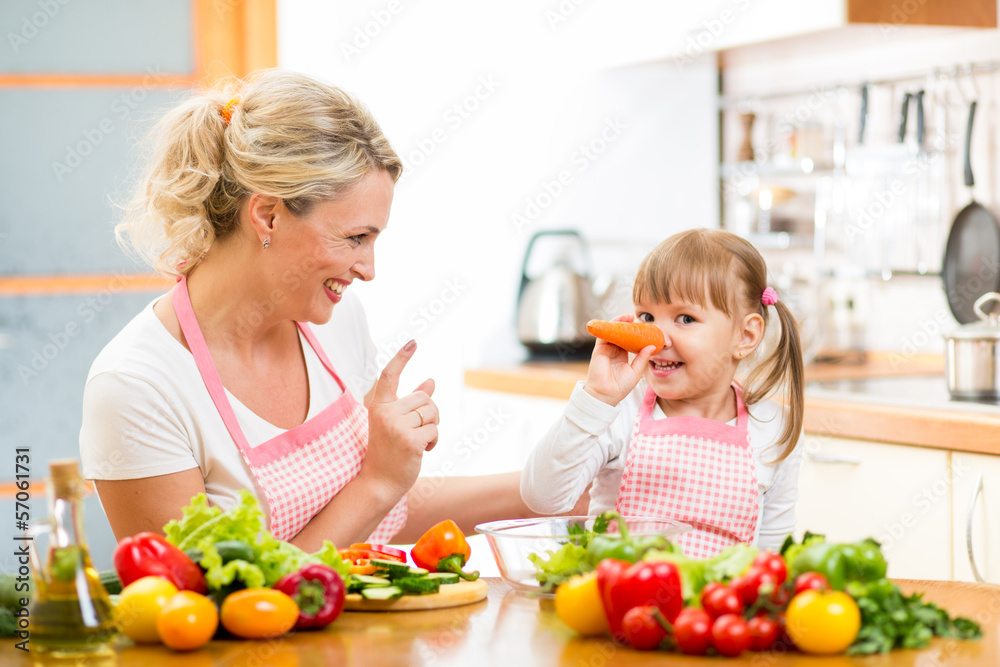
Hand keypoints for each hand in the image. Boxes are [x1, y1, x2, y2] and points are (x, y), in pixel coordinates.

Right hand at [362, 340, 438, 499]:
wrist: (378, 483)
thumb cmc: (388, 452)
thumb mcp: (396, 423)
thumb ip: (412, 402)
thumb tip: (431, 382)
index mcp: (378, 406)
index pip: (389, 375)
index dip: (402, 357)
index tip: (413, 341)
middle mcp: (386, 413)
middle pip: (425, 397)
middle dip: (429, 414)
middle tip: (415, 432)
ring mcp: (397, 426)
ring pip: (433, 413)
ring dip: (432, 428)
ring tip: (417, 442)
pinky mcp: (410, 440)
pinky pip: (435, 431)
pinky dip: (433, 442)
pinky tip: (421, 451)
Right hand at [583, 314, 656, 405]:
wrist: (606, 394)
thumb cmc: (620, 387)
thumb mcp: (636, 371)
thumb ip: (642, 358)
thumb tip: (652, 346)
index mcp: (622, 356)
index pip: (628, 341)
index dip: (634, 333)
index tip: (642, 327)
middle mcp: (613, 351)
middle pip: (620, 334)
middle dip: (627, 325)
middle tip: (635, 318)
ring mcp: (606, 349)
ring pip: (612, 332)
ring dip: (619, 323)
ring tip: (628, 317)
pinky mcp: (599, 349)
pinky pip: (604, 335)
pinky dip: (609, 327)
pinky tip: (617, 321)